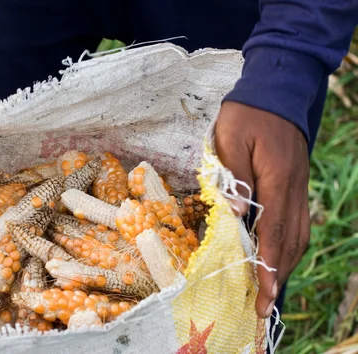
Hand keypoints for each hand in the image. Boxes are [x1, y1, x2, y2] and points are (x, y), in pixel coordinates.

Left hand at [214, 101, 309, 317]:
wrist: (276, 91)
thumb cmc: (247, 114)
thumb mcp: (231, 139)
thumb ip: (234, 178)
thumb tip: (237, 214)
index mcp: (275, 180)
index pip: (273, 232)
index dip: (268, 267)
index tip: (263, 296)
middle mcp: (292, 189)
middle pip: (290, 242)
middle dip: (278, 277)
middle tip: (264, 307)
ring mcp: (297, 187)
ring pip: (297, 235)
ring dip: (285, 265)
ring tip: (271, 290)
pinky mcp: (294, 184)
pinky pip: (297, 222)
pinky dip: (289, 245)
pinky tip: (279, 256)